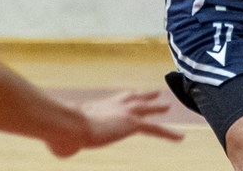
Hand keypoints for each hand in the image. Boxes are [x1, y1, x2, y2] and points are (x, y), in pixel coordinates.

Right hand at [47, 91, 182, 157]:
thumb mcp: (62, 137)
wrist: (72, 125)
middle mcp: (114, 105)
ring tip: (166, 106)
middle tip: (155, 93)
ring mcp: (126, 113)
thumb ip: (65, 142)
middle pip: (133, 98)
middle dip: (144, 96)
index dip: (120, 101)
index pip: (112, 102)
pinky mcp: (134, 124)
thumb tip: (63, 148)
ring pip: (147, 109)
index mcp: (97, 106)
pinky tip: (181, 138)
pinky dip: (169, 133)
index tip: (125, 99)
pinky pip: (156, 129)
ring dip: (157, 107)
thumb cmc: (61, 132)